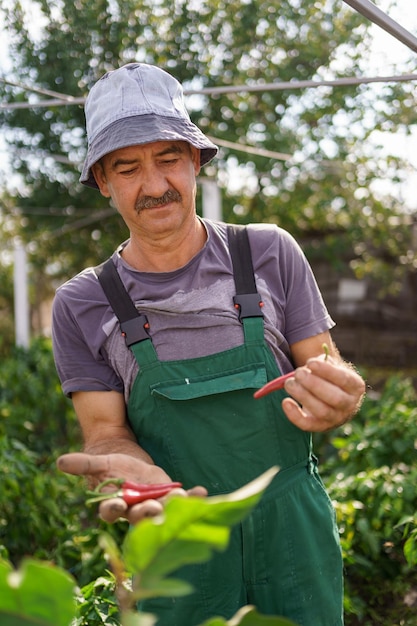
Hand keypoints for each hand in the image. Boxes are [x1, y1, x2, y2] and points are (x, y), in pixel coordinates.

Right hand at [57, 452, 206, 523]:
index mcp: (113, 504)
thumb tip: (60, 462)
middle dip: (147, 513)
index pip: (110, 512)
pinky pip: (180, 501)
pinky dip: (191, 497)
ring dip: (172, 506)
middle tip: (154, 509)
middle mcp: (133, 510)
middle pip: (139, 516)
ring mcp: (152, 504)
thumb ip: (83, 464)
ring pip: (162, 510)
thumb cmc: (109, 464)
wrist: (126, 461)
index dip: (112, 509)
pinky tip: (201, 491)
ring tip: (181, 497)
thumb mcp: (98, 462)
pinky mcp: (167, 497)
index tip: (117, 504)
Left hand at [281, 354, 364, 431]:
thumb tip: (308, 366)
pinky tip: (286, 402)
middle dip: (314, 384)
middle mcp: (349, 405)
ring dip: (304, 396)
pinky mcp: (320, 427)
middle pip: (335, 398)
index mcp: (355, 386)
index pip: (344, 379)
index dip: (326, 371)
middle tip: (298, 373)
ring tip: (289, 383)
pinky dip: (295, 415)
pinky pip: (308, 424)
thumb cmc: (329, 377)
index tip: (310, 362)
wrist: (331, 396)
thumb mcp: (331, 366)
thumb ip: (323, 363)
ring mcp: (336, 418)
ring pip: (322, 411)